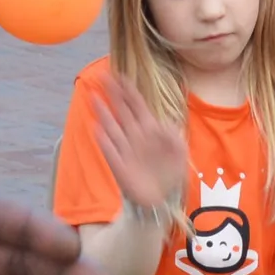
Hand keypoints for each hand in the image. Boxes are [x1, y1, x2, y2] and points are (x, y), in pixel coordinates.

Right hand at [89, 79, 190, 233]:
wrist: (161, 198)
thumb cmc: (171, 172)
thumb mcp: (180, 152)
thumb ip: (174, 136)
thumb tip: (166, 123)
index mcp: (151, 130)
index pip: (138, 105)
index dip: (130, 91)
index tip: (121, 75)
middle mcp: (136, 136)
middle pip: (122, 111)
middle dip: (114, 94)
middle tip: (103, 77)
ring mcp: (126, 150)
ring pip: (113, 127)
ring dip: (103, 113)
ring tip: (94, 98)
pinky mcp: (120, 166)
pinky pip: (110, 151)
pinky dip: (104, 141)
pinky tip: (97, 129)